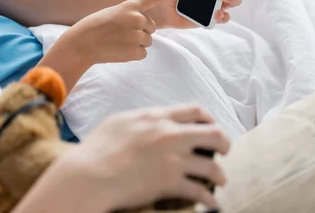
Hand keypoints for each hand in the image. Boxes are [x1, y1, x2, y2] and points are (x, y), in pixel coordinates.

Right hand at [53, 104, 229, 211]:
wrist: (90, 174)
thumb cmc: (97, 149)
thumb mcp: (118, 122)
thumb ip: (140, 118)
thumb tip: (150, 120)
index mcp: (155, 117)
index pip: (194, 110)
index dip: (208, 118)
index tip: (211, 125)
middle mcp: (169, 134)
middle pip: (213, 134)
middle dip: (224, 143)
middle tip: (225, 151)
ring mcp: (172, 159)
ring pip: (212, 166)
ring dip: (220, 174)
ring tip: (221, 180)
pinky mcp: (170, 182)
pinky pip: (200, 191)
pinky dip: (209, 198)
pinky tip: (211, 202)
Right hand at [58, 0, 185, 65]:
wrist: (81, 44)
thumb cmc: (94, 27)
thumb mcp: (113, 13)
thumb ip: (130, 15)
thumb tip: (143, 27)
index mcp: (130, 6)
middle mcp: (136, 19)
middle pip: (150, 27)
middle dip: (140, 31)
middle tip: (121, 34)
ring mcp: (137, 35)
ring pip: (147, 41)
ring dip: (136, 43)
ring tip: (118, 42)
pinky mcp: (136, 51)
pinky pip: (143, 53)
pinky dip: (133, 54)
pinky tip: (119, 51)